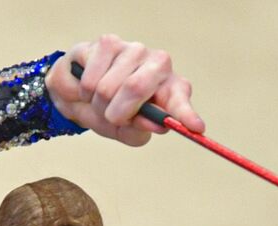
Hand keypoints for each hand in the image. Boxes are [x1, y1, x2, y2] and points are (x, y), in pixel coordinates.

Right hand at [45, 34, 204, 146]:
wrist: (81, 95)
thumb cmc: (112, 112)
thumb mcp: (127, 131)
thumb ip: (140, 130)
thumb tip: (155, 123)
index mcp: (171, 89)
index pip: (180, 99)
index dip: (186, 114)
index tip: (196, 128)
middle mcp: (158, 64)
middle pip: (135, 88)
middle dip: (117, 113)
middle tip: (112, 118)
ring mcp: (134, 50)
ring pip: (107, 87)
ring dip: (97, 104)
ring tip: (100, 102)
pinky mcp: (108, 42)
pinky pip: (90, 77)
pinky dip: (84, 91)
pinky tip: (90, 87)